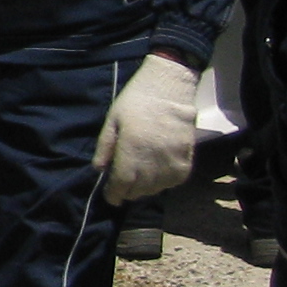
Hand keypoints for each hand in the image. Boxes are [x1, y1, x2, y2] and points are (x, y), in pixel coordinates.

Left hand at [95, 53, 199, 202]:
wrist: (169, 88)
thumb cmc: (135, 102)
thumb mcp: (113, 120)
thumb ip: (105, 147)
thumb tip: (99, 169)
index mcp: (132, 150)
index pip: (122, 183)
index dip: (115, 194)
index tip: (110, 197)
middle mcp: (153, 160)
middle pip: (140, 189)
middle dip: (128, 192)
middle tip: (122, 189)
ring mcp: (172, 160)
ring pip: (158, 188)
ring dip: (146, 190)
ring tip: (138, 184)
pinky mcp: (187, 158)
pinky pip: (176, 181)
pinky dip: (165, 184)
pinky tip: (157, 178)